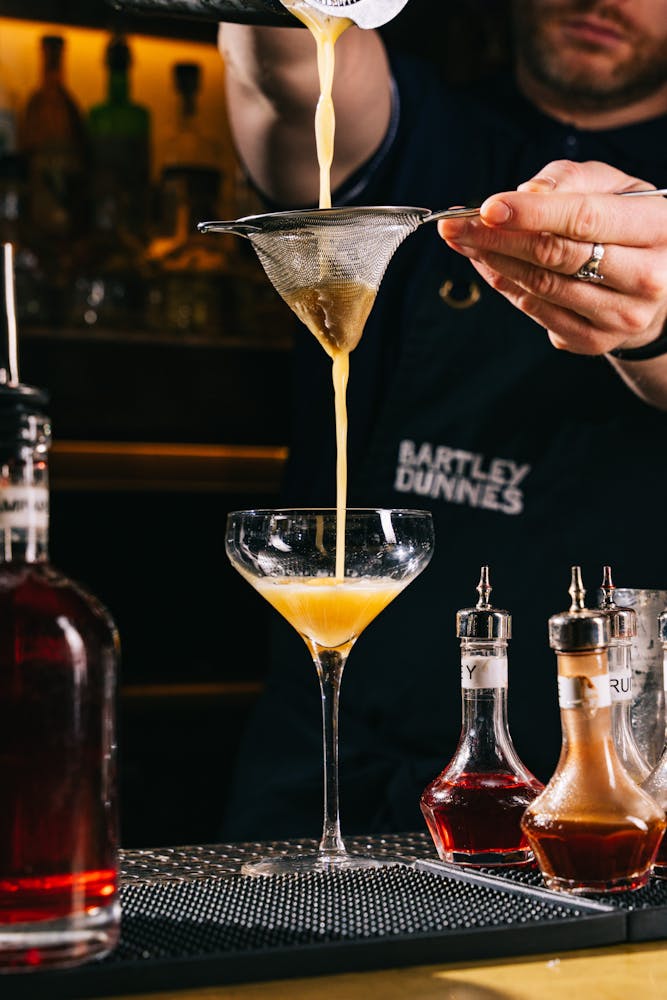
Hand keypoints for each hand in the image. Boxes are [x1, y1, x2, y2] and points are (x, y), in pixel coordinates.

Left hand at [437, 159, 666, 356]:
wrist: (656, 280)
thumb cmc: (626, 223)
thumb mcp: (612, 186)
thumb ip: (570, 180)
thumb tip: (526, 192)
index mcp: (657, 227)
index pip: (584, 219)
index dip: (531, 213)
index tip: (486, 207)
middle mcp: (646, 277)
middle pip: (556, 256)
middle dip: (497, 238)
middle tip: (455, 225)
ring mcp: (620, 316)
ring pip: (542, 287)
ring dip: (493, 262)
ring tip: (463, 241)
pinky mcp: (594, 340)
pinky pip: (537, 311)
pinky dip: (505, 286)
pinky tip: (486, 264)